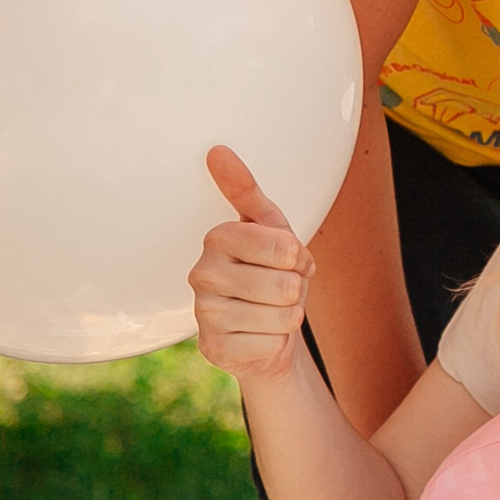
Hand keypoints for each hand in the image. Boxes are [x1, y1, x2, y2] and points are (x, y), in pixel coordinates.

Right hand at [190, 146, 314, 382]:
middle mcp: (201, 274)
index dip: (298, 258)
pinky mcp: (212, 348)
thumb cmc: (271, 274)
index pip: (283, 247)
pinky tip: (259, 336)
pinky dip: (276, 341)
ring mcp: (204, 314)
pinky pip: (271, 343)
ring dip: (289, 317)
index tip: (287, 259)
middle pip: (285, 284)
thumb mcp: (271, 228)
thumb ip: (248, 191)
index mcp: (217, 238)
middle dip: (296, 290)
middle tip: (279, 289)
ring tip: (270, 312)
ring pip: (281, 315)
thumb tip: (217, 151)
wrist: (267, 330)